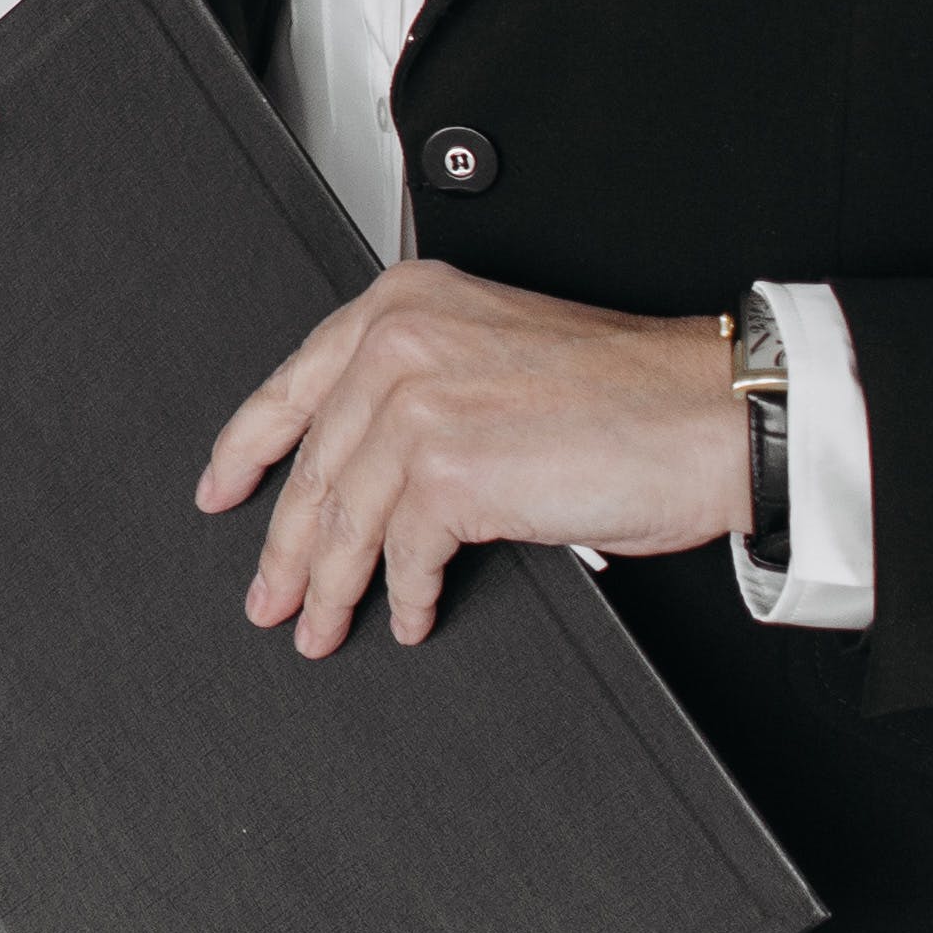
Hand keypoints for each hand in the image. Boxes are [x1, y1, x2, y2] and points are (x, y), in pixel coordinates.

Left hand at [192, 263, 750, 656]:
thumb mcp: (495, 354)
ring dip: (330, 588)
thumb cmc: (627, 393)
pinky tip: (411, 616)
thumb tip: (361, 468)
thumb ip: (420, 386)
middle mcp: (400, 342)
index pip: (295, 383)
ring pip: (343, 518)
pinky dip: (404, 597)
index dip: (247, 447)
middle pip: (313, 464)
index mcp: (405, 304)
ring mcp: (418, 404)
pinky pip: (403, 554)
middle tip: (269, 595)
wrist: (710, 414)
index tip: (221, 489)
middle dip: (286, 545)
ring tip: (320, 628)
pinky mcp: (448, 471)